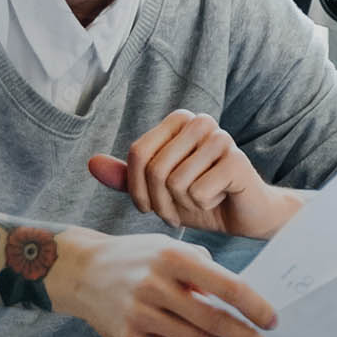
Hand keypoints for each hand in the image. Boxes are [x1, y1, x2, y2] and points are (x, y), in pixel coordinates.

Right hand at [42, 227, 278, 336]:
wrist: (81, 272)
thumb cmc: (135, 258)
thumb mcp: (169, 247)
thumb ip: (203, 267)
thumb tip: (240, 297)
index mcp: (172, 257)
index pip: (226, 286)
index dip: (255, 307)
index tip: (271, 320)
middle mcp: (155, 285)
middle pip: (213, 320)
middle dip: (243, 336)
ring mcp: (139, 314)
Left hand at [88, 110, 300, 240]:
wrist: (245, 215)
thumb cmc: (202, 199)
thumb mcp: (158, 192)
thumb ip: (127, 177)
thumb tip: (91, 163)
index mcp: (179, 120)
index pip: (138, 153)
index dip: (136, 189)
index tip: (149, 207)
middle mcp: (199, 122)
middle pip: (155, 168)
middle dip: (161, 202)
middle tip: (177, 211)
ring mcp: (221, 138)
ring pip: (175, 182)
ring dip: (183, 206)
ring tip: (200, 202)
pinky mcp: (237, 161)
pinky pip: (198, 192)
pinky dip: (204, 206)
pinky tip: (219, 200)